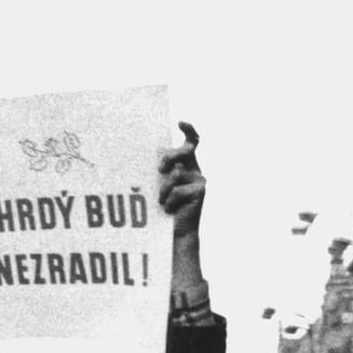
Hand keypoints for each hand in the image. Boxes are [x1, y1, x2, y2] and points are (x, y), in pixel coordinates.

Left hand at [157, 121, 204, 238]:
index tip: (180, 122)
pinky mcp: (201, 191)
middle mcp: (195, 169)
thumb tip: (151, 161)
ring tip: (163, 201)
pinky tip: (170, 209)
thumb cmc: (164, 206)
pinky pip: (178, 190)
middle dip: (170, 156)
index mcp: (186, 164)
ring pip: (176, 173)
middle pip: (186, 150)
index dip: (189, 130)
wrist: (176, 230)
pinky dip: (169, 201)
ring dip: (164, 189)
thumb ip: (161, 171)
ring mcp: (200, 180)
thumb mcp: (159, 185)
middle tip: (160, 169)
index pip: (192, 142)